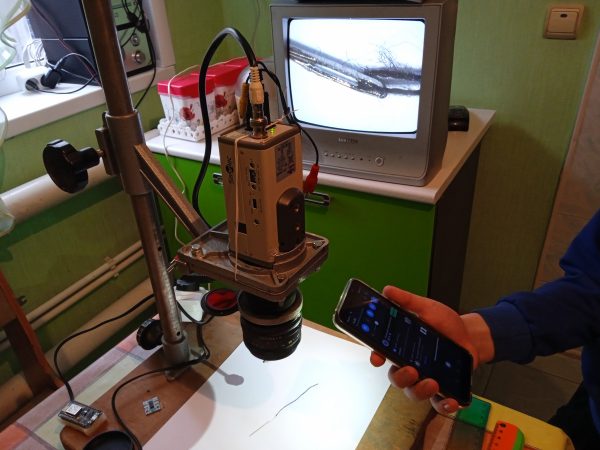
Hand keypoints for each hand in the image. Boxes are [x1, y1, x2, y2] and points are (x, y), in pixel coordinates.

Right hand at [370, 285, 488, 413]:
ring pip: (414, 393)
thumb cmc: (445, 323)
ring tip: (433, 382)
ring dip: (420, 391)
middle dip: (401, 377)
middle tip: (411, 370)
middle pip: (396, 378)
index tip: (378, 358)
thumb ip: (407, 300)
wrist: (470, 336)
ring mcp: (426, 379)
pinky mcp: (444, 390)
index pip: (383, 354)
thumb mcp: (427, 308)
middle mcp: (410, 366)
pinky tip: (451, 401)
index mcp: (402, 347)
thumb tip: (387, 290)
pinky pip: (439, 404)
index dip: (376, 357)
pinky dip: (444, 405)